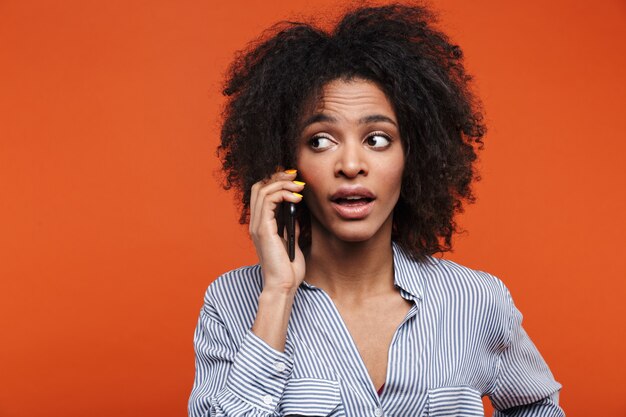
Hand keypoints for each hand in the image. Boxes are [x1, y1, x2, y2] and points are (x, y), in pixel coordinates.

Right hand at [249, 169, 305, 293]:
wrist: (283, 285)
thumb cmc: (288, 269)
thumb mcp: (291, 240)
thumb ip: (289, 225)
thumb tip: (295, 210)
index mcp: (261, 225)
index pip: (261, 193)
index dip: (274, 180)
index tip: (293, 178)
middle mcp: (256, 223)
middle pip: (258, 186)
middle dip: (277, 176)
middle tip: (295, 176)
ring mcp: (258, 225)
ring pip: (263, 190)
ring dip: (283, 183)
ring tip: (299, 186)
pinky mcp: (263, 229)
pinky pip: (269, 201)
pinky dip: (283, 194)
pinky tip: (296, 198)